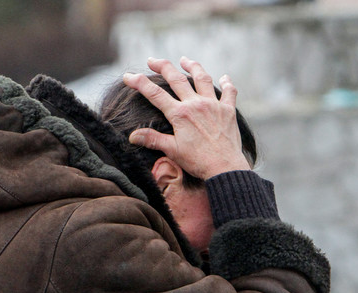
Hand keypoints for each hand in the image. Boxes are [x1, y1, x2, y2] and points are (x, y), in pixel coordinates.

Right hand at [122, 57, 250, 179]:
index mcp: (179, 114)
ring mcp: (213, 105)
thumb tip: (132, 136)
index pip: (154, 94)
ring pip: (202, 78)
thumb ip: (152, 139)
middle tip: (152, 60)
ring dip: (192, 66)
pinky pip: (229, 92)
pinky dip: (227, 83)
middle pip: (176, 78)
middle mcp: (195, 104)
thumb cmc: (197, 161)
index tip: (128, 76)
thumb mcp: (172, 150)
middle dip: (162, 66)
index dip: (139, 82)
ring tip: (184, 60)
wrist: (224, 167)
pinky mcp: (228, 110)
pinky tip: (225, 77)